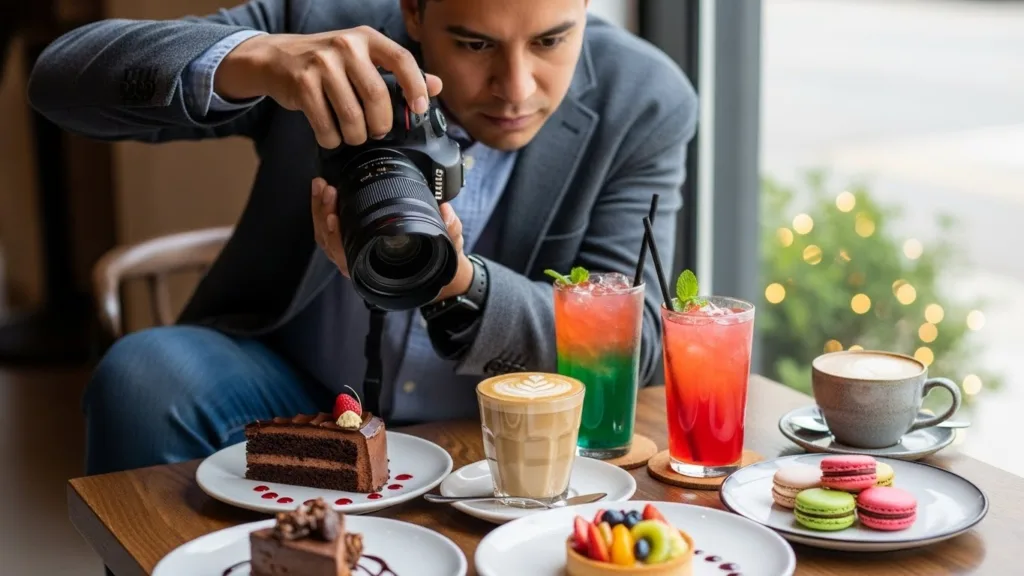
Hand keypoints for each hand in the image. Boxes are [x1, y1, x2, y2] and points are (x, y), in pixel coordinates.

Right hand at [215, 26, 442, 147]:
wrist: (277, 58)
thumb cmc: (327, 63)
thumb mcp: (363, 58)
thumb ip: (398, 71)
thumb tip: (436, 85)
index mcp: (366, 38)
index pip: (401, 59)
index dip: (416, 86)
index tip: (420, 108)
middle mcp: (346, 45)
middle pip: (377, 96)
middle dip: (380, 124)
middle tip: (377, 132)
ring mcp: (322, 63)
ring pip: (352, 116)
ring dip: (355, 136)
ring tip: (353, 136)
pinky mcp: (302, 83)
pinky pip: (326, 124)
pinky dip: (332, 138)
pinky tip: (331, 136)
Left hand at [311, 178, 473, 300]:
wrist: (435, 271)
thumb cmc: (435, 260)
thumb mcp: (448, 245)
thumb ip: (449, 230)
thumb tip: (445, 211)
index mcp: (375, 269)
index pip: (346, 256)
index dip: (336, 238)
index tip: (334, 216)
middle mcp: (360, 264)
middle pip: (328, 242)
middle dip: (323, 214)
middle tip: (327, 190)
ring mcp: (353, 252)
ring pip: (325, 235)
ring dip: (319, 209)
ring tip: (321, 185)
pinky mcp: (351, 240)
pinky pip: (328, 230)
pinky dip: (323, 210)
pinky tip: (323, 192)